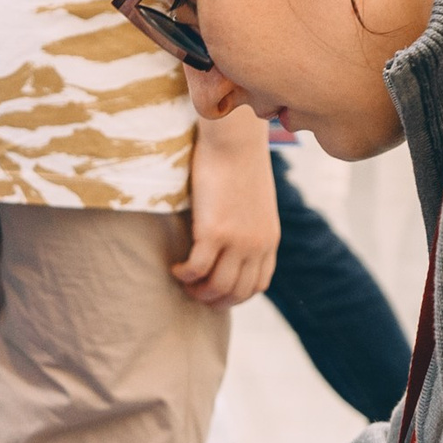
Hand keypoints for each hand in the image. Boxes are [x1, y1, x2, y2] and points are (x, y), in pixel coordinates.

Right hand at [172, 108, 278, 306]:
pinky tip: (174, 268)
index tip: (215, 293)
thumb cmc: (240, 164)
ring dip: (196, 290)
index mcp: (268, 239)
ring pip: (216, 286)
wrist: (235, 142)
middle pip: (236, 292)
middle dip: (213, 300)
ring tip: (182, 281)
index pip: (257, 285)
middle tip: (193, 292)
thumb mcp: (255, 201)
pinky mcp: (213, 232)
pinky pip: (196, 269)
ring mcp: (236, 241)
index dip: (235, 297)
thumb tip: (233, 236)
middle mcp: (256, 245)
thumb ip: (250, 224)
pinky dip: (184, 274)